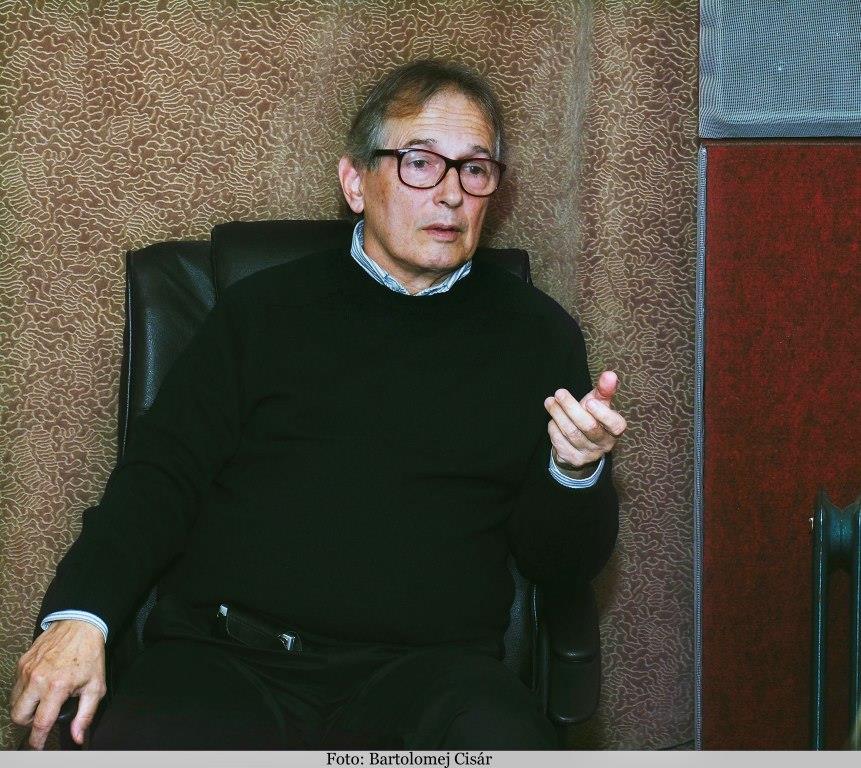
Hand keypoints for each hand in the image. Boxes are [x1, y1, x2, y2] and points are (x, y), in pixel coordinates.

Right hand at [10, 620, 106, 748]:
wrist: (80, 624)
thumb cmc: (89, 654)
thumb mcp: (96, 685)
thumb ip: (86, 714)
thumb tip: (78, 736)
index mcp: (56, 686)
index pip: (40, 723)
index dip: (38, 740)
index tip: (38, 746)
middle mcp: (37, 679)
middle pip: (19, 716)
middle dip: (28, 723)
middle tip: (42, 718)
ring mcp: (26, 670)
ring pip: (14, 702)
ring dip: (25, 707)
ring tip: (41, 702)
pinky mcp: (22, 663)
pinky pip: (16, 686)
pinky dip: (24, 691)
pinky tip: (39, 686)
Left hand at [543, 370, 626, 473]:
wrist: (579, 446)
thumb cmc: (591, 418)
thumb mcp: (599, 404)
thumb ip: (604, 390)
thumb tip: (610, 374)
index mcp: (614, 430)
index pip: (616, 425)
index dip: (603, 414)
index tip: (589, 401)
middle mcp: (603, 444)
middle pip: (589, 427)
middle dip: (571, 408)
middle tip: (559, 392)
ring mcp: (588, 454)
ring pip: (571, 433)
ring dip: (558, 414)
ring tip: (549, 401)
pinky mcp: (572, 459)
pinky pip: (560, 441)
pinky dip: (553, 428)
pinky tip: (553, 419)